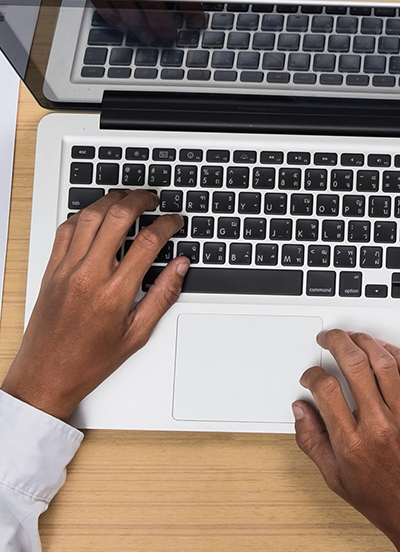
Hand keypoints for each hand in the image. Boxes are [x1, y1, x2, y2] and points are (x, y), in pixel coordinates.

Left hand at [1, 190, 189, 419]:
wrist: (46, 375)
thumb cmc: (88, 361)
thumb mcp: (136, 334)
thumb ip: (162, 296)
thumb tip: (179, 267)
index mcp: (114, 293)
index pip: (148, 242)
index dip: (166, 224)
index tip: (174, 220)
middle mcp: (89, 275)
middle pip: (118, 217)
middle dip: (140, 200)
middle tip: (152, 199)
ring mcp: (66, 269)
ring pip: (90, 216)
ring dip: (111, 200)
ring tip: (127, 198)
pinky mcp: (51, 269)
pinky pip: (66, 229)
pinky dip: (83, 215)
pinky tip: (95, 215)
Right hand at [92, 0, 204, 44]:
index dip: (192, 12)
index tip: (198, 23)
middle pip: (156, 11)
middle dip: (165, 28)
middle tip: (170, 37)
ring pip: (132, 15)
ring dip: (143, 30)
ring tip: (150, 38)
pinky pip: (107, 10)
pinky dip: (116, 22)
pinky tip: (124, 29)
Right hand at [292, 328, 399, 548]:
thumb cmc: (379, 496)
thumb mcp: (334, 476)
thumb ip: (311, 441)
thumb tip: (300, 410)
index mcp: (352, 442)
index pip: (326, 389)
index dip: (312, 375)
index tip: (310, 377)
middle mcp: (378, 424)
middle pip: (355, 365)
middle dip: (337, 342)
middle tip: (328, 338)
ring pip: (384, 363)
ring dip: (365, 342)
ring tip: (352, 338)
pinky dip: (393, 355)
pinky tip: (381, 351)